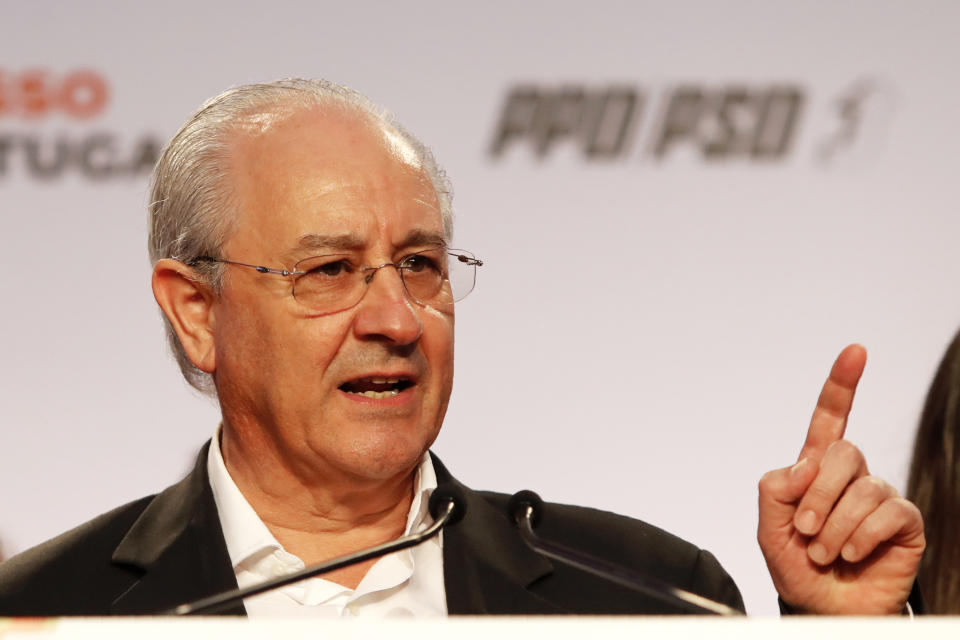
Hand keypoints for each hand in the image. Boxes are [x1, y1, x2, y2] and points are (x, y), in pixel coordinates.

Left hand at [757, 344, 924, 613]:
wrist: (823, 609)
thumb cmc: (797, 569)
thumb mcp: (768, 529)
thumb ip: (775, 489)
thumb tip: (805, 464)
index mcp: (816, 470)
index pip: (831, 420)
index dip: (842, 385)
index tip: (855, 351)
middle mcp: (852, 478)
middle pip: (844, 452)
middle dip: (817, 494)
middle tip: (803, 530)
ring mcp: (881, 498)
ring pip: (863, 487)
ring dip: (833, 525)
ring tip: (824, 552)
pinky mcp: (905, 523)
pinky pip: (889, 512)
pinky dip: (861, 535)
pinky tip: (851, 553)